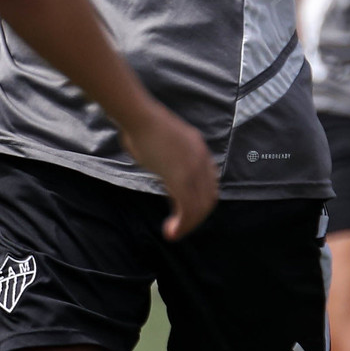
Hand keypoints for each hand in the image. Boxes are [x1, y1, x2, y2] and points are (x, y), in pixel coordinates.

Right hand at [118, 103, 218, 239]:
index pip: (210, 184)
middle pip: (209, 198)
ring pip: (199, 208)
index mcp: (199, 150)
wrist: (139, 117)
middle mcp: (201, 160)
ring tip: (173, 233)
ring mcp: (193, 169)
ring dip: (188, 225)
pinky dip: (182, 225)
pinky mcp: (180, 178)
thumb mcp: (162, 145)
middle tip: (179, 227)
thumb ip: (167, 160)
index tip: (184, 211)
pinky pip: (187, 209)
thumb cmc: (141, 127)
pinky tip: (171, 232)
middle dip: (196, 217)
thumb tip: (161, 170)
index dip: (199, 202)